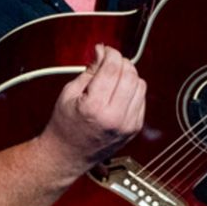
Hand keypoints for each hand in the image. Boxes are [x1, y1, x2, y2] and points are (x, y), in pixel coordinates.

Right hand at [42, 44, 146, 171]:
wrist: (68, 155)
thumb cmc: (64, 126)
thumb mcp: (69, 93)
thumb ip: (89, 71)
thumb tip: (102, 52)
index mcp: (94, 107)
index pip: (112, 69)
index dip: (110, 53)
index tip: (105, 50)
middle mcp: (115, 117)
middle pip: (130, 75)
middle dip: (121, 62)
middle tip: (110, 61)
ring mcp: (127, 124)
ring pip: (140, 85)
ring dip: (129, 75)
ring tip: (114, 77)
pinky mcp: (134, 128)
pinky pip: (142, 99)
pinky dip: (133, 90)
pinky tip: (119, 92)